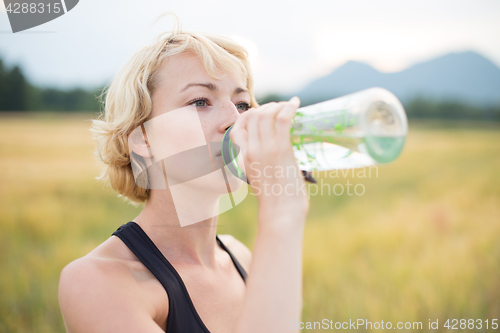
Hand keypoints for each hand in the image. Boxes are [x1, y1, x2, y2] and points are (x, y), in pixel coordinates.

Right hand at [230, 97, 308, 217]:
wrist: (280, 212)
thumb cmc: (274, 199)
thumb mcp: (259, 178)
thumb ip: (260, 163)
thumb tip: (272, 153)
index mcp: (241, 159)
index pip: (237, 128)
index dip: (248, 116)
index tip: (261, 114)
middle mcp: (250, 151)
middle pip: (252, 117)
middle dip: (266, 107)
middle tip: (279, 108)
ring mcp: (265, 149)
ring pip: (266, 115)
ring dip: (278, 105)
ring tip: (288, 105)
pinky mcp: (281, 150)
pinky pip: (282, 120)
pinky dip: (289, 107)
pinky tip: (296, 103)